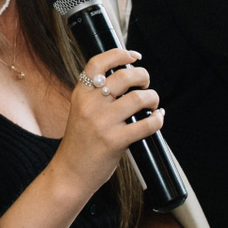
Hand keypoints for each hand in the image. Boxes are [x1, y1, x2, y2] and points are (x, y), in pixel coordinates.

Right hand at [51, 49, 161, 195]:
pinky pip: (146, 124)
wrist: (70, 173)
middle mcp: (89, 105)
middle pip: (124, 76)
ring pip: (139, 98)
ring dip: (153, 98)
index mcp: (80, 94)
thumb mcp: (80, 112)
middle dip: (143, 76)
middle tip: (146, 85)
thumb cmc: (79, 143)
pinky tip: (157, 119)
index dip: (120, 54)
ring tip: (153, 104)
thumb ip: (97, 96)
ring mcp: (102, 123)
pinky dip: (157, 119)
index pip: (98, 63)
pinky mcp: (114, 141)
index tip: (134, 56)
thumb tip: (128, 79)